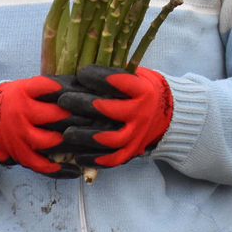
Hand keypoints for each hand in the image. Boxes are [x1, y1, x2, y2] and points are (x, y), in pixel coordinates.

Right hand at [0, 75, 87, 176]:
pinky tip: (77, 171)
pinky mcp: (19, 154)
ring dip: (76, 143)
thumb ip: (56, 87)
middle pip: (58, 116)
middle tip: (105, 120)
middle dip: (83, 118)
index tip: (97, 95)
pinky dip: (59, 170)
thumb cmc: (17, 99)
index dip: (78, 92)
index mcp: (26, 91)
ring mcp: (20, 136)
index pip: (56, 88)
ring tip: (95, 143)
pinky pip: (41, 165)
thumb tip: (91, 88)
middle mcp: (22, 113)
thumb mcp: (31, 85)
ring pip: (52, 142)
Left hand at [58, 65, 173, 167]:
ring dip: (85, 136)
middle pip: (109, 110)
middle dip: (82, 104)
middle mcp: (141, 112)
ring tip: (67, 132)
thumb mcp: (134, 76)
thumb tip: (78, 71)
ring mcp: (137, 134)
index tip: (80, 73)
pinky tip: (78, 156)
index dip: (96, 77)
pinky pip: (112, 159)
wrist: (168, 114)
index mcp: (142, 90)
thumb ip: (111, 75)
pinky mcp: (133, 150)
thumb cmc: (141, 90)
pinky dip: (94, 159)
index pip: (117, 81)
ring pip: (109, 139)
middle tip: (63, 100)